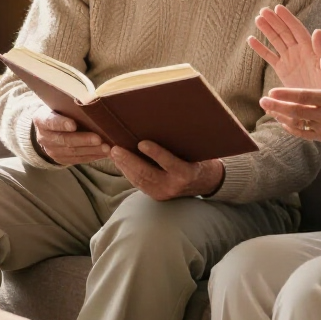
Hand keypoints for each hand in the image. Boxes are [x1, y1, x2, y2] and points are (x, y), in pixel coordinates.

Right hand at [33, 108, 111, 164]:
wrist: (49, 127)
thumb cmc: (60, 110)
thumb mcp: (60, 105)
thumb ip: (70, 105)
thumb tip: (92, 101)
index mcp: (41, 119)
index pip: (51, 122)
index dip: (62, 124)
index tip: (73, 125)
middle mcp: (44, 137)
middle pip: (64, 139)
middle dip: (83, 140)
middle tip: (98, 139)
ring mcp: (51, 150)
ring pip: (72, 152)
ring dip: (91, 150)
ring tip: (106, 148)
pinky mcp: (60, 159)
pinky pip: (77, 159)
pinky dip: (92, 156)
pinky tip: (103, 153)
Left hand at [109, 142, 224, 200]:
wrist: (206, 182)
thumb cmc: (200, 159)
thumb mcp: (196, 151)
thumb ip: (181, 143)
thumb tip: (164, 123)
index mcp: (187, 173)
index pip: (170, 163)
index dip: (155, 153)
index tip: (141, 142)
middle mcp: (174, 186)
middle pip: (148, 174)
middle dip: (129, 161)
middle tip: (115, 148)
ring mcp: (164, 193)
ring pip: (140, 180)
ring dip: (124, 166)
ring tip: (113, 153)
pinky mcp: (157, 196)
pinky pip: (139, 184)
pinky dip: (128, 172)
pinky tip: (120, 162)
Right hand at [248, 4, 320, 90]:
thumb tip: (317, 31)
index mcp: (310, 48)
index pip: (297, 29)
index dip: (287, 18)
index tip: (278, 7)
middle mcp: (299, 51)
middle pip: (284, 32)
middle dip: (274, 21)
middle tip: (263, 10)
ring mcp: (290, 59)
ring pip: (276, 41)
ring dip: (267, 30)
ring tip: (257, 19)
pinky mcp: (282, 70)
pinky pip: (269, 57)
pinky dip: (260, 48)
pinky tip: (251, 40)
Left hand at [259, 55, 320, 145]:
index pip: (304, 97)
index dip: (287, 94)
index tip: (271, 90)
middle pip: (296, 112)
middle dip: (277, 106)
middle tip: (262, 100)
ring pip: (297, 123)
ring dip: (280, 116)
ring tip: (267, 108)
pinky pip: (302, 134)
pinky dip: (290, 127)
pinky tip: (281, 119)